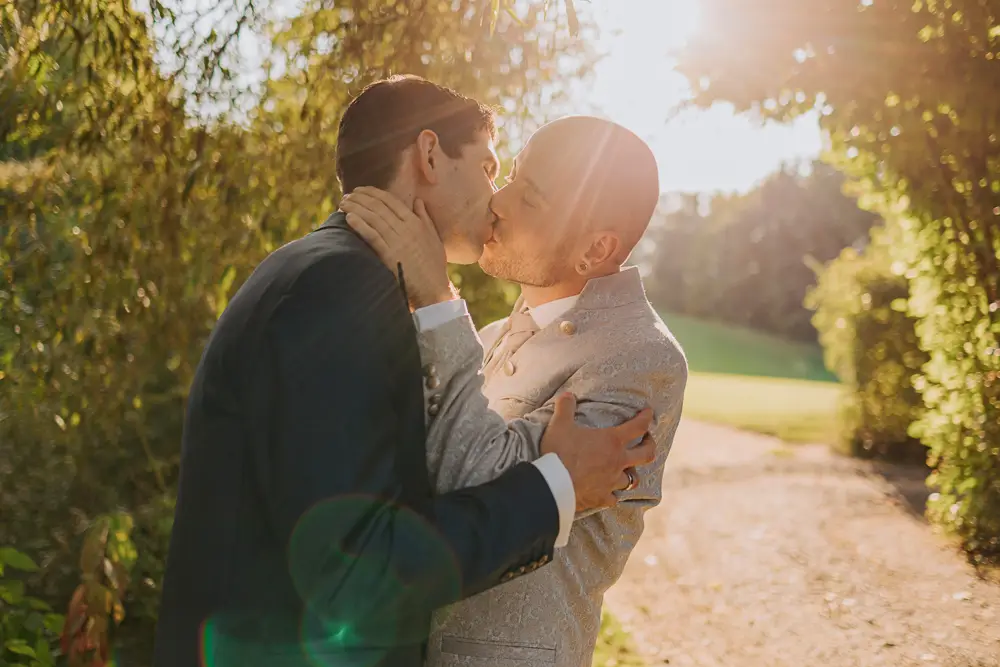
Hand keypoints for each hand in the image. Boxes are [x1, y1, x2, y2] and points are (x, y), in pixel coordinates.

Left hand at [341, 187, 456, 307]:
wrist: (433, 290)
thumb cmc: (434, 265)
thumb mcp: (434, 238)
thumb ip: (425, 218)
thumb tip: (417, 201)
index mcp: (416, 222)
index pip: (391, 201)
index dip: (374, 193)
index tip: (361, 190)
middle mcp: (406, 228)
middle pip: (379, 207)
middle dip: (361, 198)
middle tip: (347, 195)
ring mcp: (397, 241)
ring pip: (373, 218)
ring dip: (356, 208)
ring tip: (343, 203)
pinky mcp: (389, 255)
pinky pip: (372, 236)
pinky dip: (359, 225)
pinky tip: (349, 218)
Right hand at [540, 393, 655, 511]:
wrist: (554, 484)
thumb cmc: (559, 452)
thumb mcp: (560, 425)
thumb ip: (565, 407)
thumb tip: (567, 394)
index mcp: (612, 441)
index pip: (638, 426)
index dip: (646, 417)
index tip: (649, 413)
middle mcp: (617, 461)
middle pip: (646, 454)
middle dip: (650, 445)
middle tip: (647, 441)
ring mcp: (611, 482)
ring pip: (632, 480)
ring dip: (632, 474)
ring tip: (628, 470)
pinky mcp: (602, 498)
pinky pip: (614, 498)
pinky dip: (612, 495)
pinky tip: (608, 494)